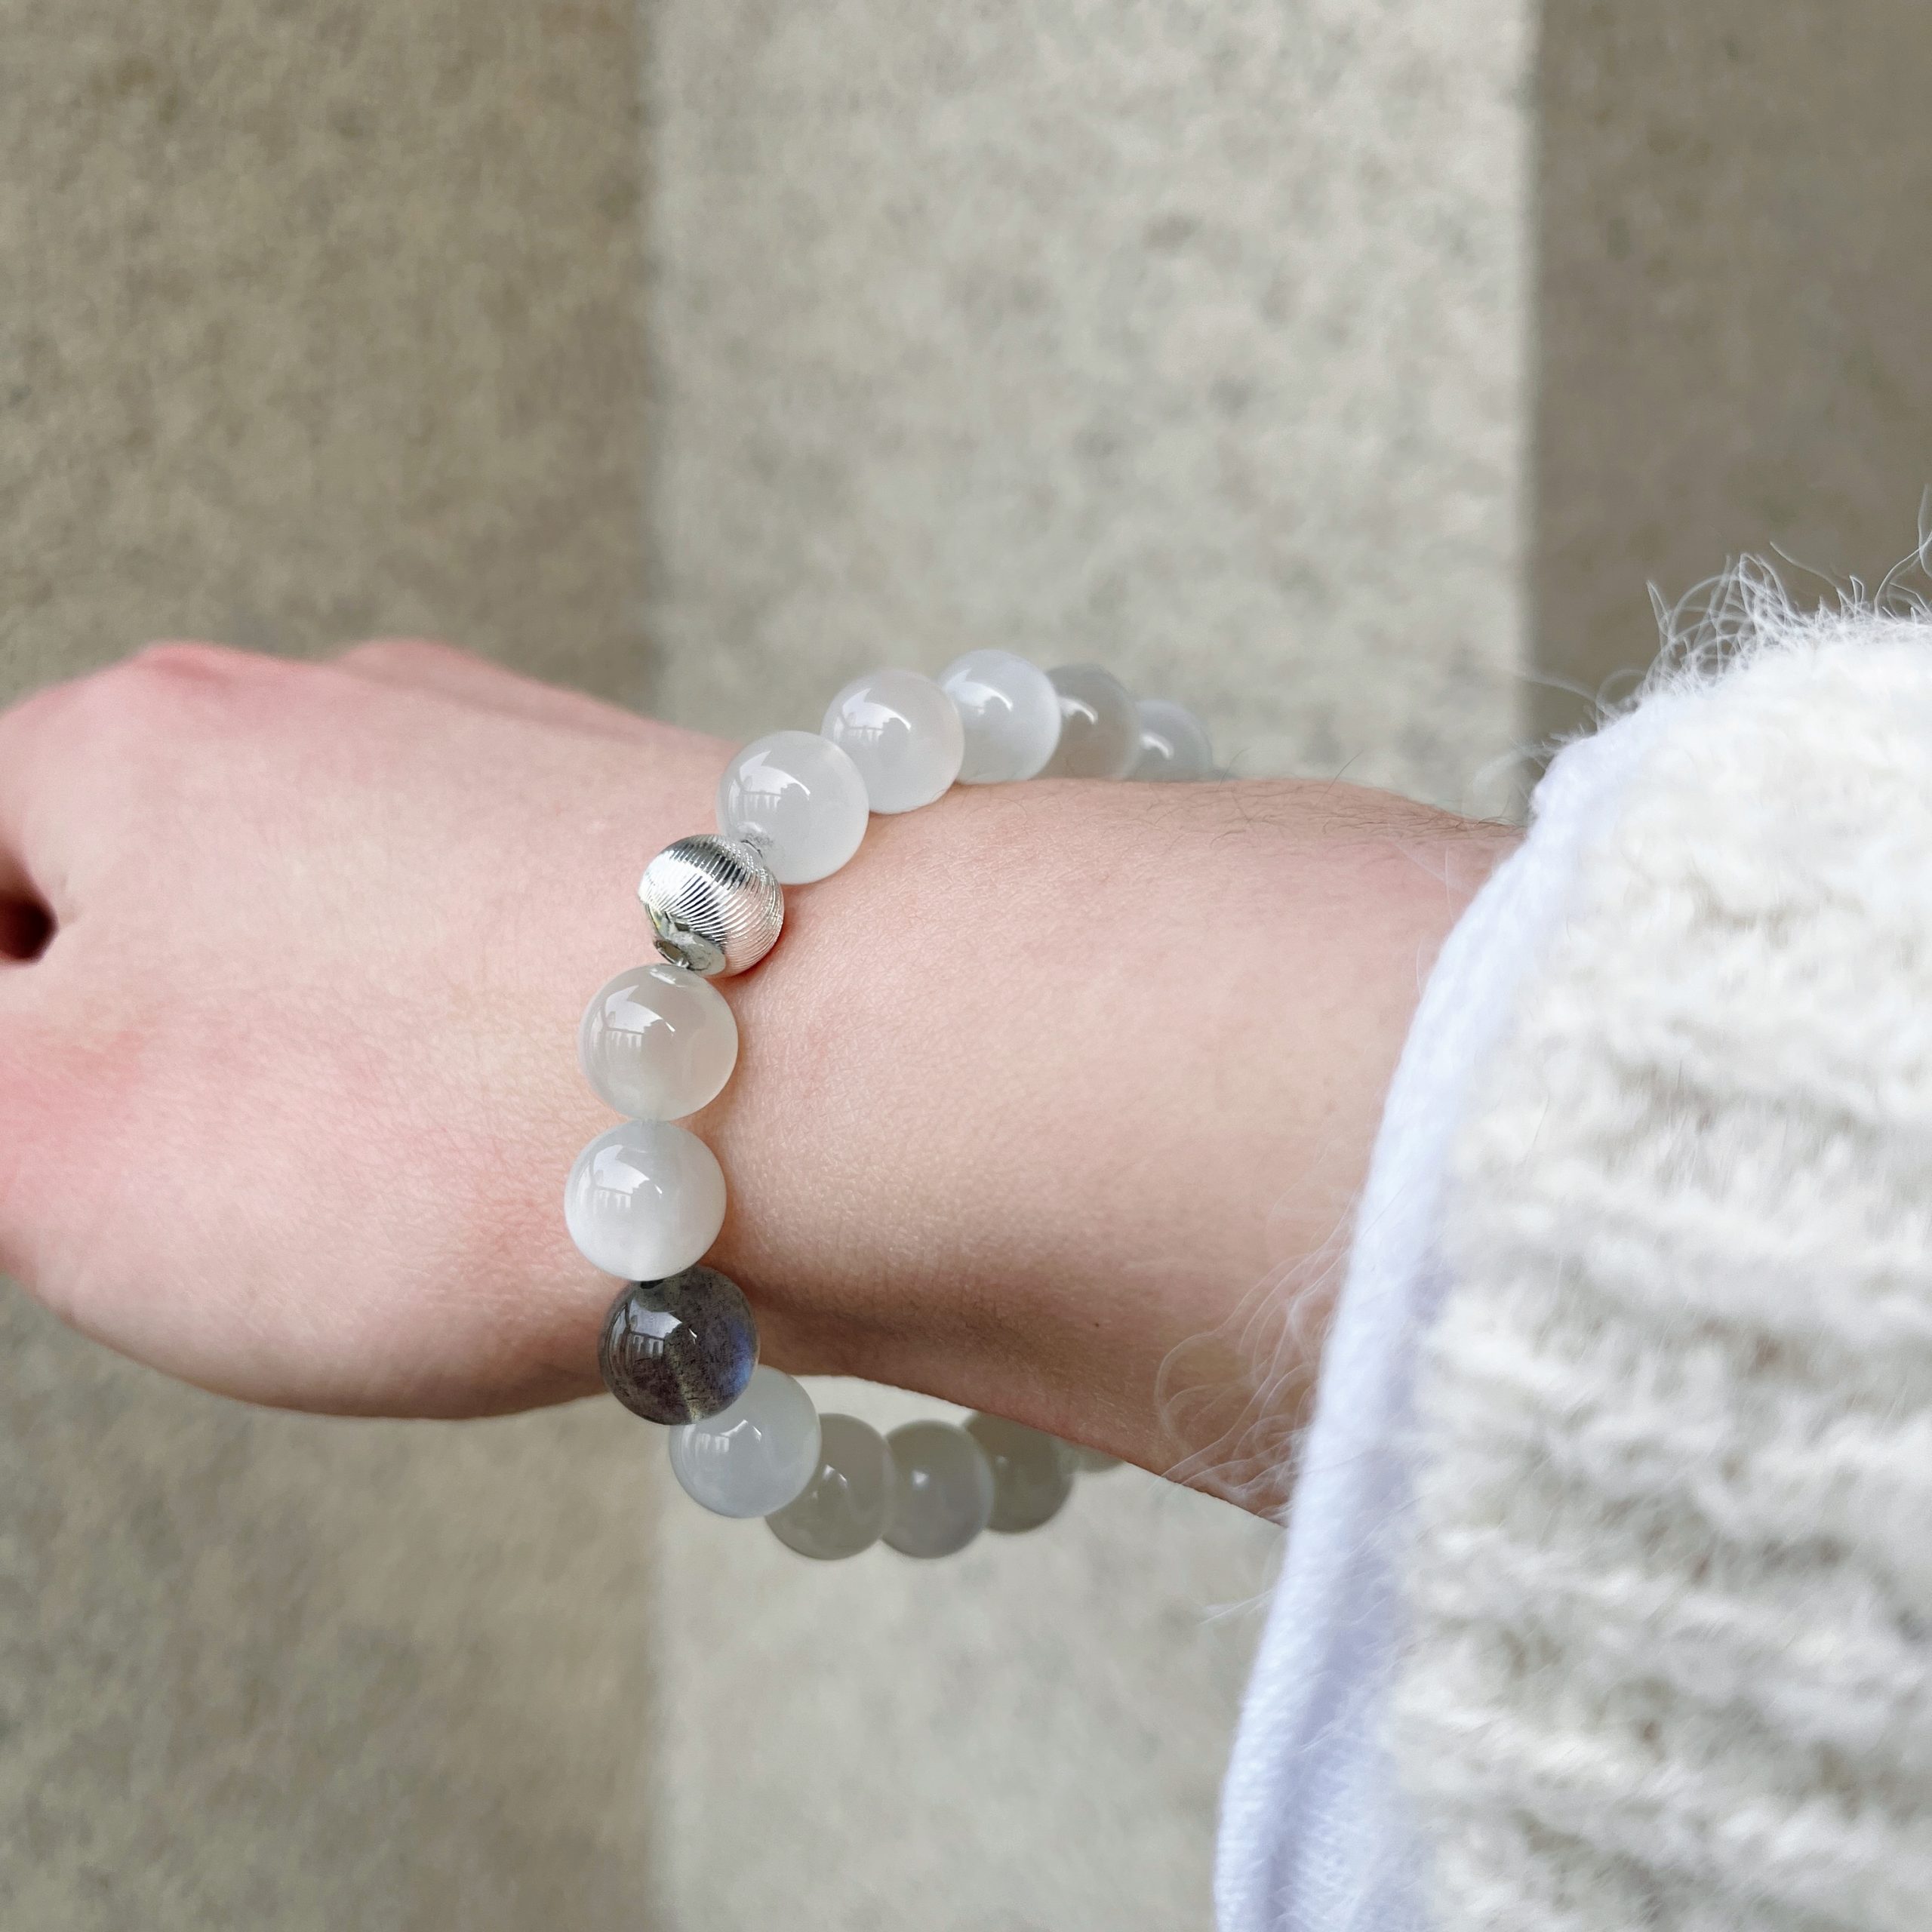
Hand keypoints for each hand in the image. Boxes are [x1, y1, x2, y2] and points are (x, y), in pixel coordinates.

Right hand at [0, 640, 1506, 1496]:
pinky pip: (543, 990)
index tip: (83, 1150)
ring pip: (379, 952)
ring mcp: (547, 782)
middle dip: (189, 1065)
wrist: (843, 1078)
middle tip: (260, 1200)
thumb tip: (22, 1033)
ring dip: (369, 1090)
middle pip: (188, 901)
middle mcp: (358, 717)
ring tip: (432, 1199)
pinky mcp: (698, 876)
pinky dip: (524, 1086)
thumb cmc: (421, 1119)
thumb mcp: (43, 1147)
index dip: (4, 1019)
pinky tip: (572, 1162)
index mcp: (150, 741)